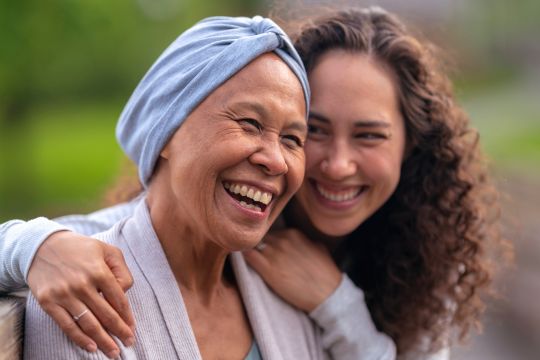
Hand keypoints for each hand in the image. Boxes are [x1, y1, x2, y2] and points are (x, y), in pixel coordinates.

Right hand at [27, 230, 134, 357]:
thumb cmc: (81, 249)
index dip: (127, 317)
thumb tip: (124, 293)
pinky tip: (91, 347)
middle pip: (106, 314)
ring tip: (113, 352)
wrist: (42, 246)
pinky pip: (67, 325)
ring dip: (103, 340)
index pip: (118, 300)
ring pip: (88, 323)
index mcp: (99, 270)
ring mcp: (64, 294)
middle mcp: (82, 283)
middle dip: (119, 331)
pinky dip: (80, 339)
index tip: (132, 329)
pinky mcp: (48, 302)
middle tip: (128, 343)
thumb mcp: (107, 250)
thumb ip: (121, 270)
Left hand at [243, 228, 341, 312]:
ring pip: (252, 244)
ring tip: (248, 256)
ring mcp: (273, 253)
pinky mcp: (267, 269)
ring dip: (249, 249)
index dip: (267, 240)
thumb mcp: (318, 248)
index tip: (265, 247)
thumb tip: (298, 241)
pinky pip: (247, 255)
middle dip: (257, 244)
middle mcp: (281, 240)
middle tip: (256, 253)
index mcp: (293, 233)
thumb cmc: (326, 272)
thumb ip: (304, 240)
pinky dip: (242, 255)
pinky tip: (240, 258)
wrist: (327, 293)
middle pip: (260, 237)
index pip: (271, 231)